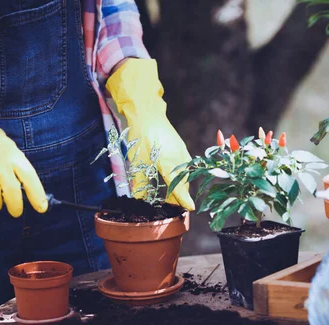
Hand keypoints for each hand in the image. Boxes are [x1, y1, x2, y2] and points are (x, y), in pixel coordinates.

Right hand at [0, 87, 47, 216]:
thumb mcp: (8, 146)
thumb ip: (16, 165)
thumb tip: (26, 187)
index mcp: (14, 155)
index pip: (30, 178)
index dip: (37, 195)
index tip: (42, 209)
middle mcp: (0, 164)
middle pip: (12, 192)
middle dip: (16, 206)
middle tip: (16, 213)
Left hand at [106, 58, 194, 210]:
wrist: (148, 112)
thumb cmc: (142, 136)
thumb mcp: (138, 161)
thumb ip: (140, 182)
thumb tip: (138, 199)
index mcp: (170, 165)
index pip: (180, 187)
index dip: (184, 199)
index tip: (190, 209)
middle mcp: (180, 160)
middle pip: (184, 183)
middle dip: (181, 195)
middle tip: (174, 206)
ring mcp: (182, 152)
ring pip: (185, 174)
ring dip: (180, 185)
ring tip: (172, 194)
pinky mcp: (180, 147)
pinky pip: (184, 166)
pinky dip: (180, 175)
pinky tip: (173, 176)